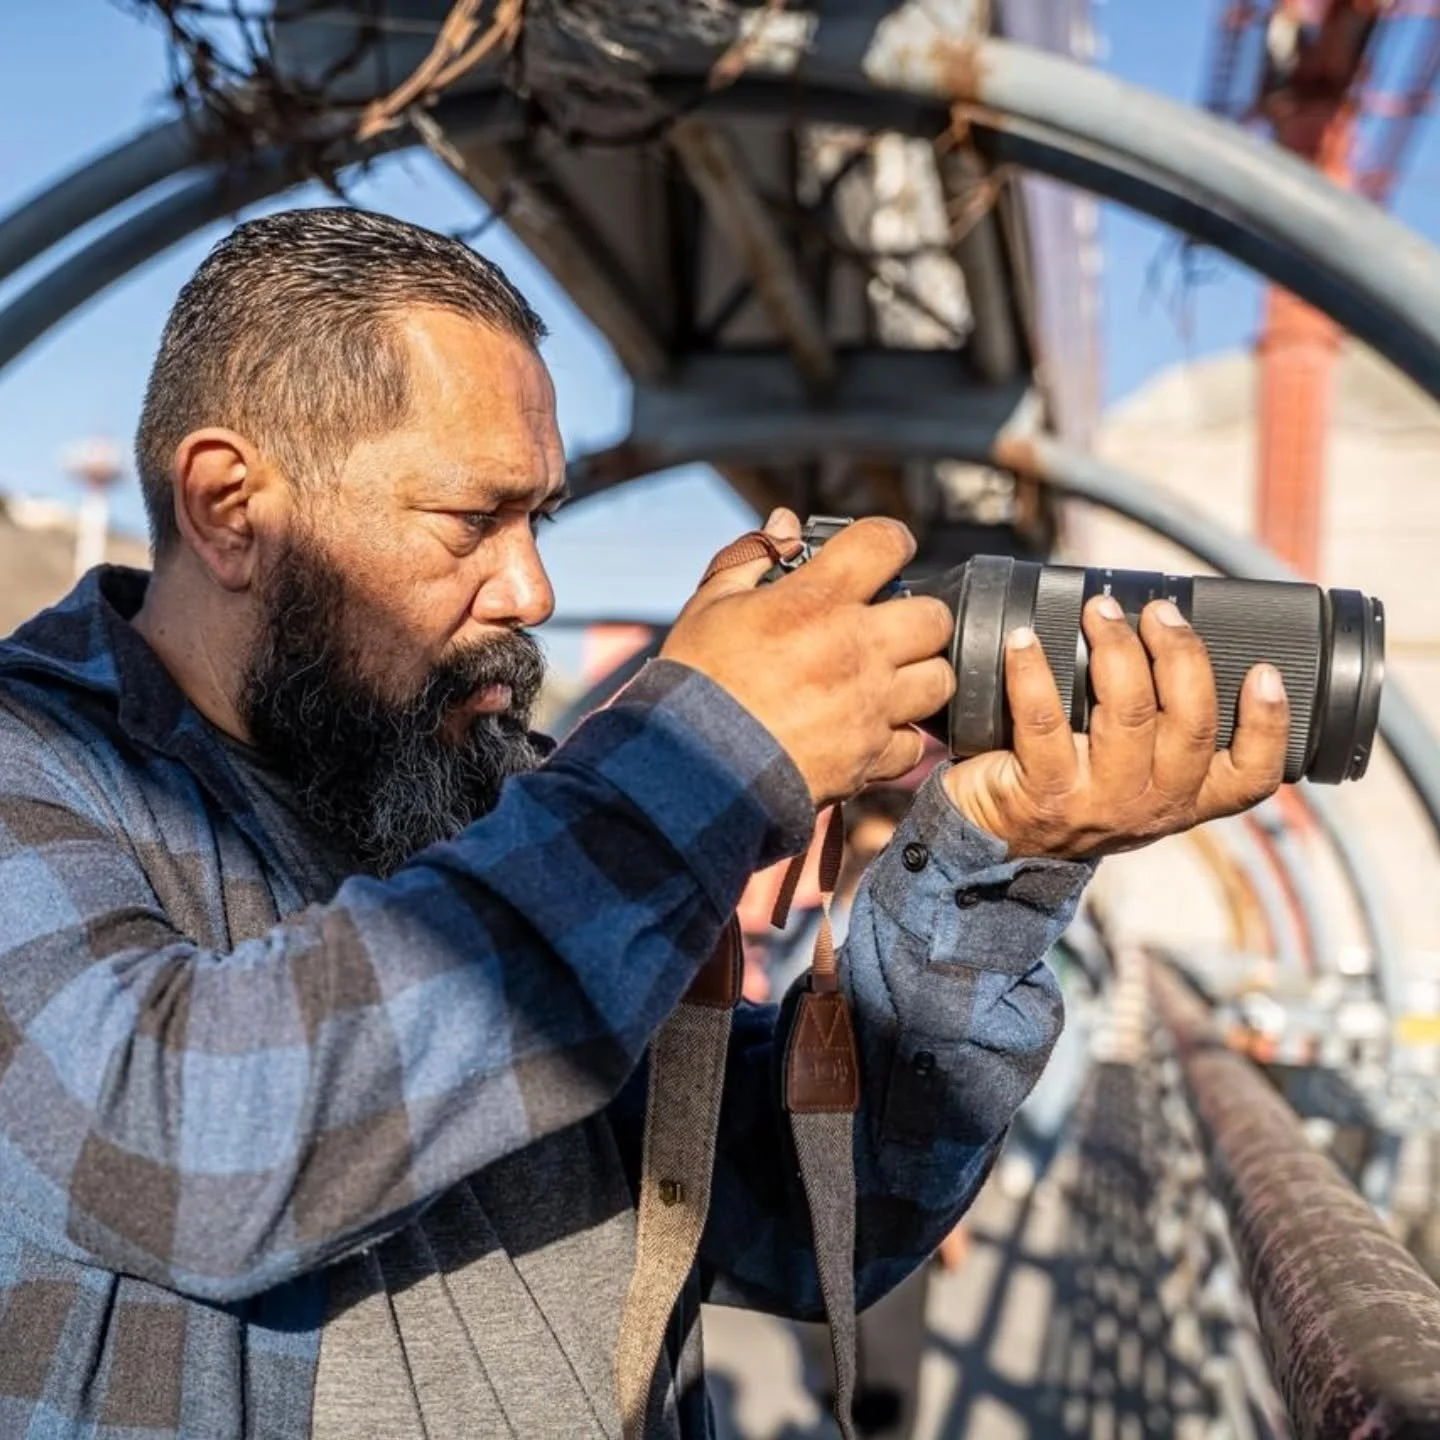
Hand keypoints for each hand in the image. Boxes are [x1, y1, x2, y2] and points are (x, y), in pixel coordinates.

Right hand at [662, 510, 955, 806]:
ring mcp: (869, 704)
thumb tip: (786, 524)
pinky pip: (913, 744)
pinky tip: (871, 729)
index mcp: (816, 600)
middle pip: (934, 616)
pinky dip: (898, 737)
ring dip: (918, 676)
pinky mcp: (868, 757)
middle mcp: (856, 647)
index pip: (885, 542)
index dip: (889, 540)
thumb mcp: (711, 605)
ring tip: (888, 679)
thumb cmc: (696, 681)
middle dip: (916, 616)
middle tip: (888, 626)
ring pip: (938, 680)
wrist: (693, 768)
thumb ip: (753, 558)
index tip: (882, 552)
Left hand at [944, 595, 1289, 859]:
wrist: (989, 840)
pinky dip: (1033, 672)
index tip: (1265, 672)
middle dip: (1181, 653)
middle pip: (1191, 725)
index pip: (1250, 778)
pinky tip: (1024, 640)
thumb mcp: (1128, 771)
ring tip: (1099, 611)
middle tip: (1159, 611)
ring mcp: (1098, 804)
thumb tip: (1166, 629)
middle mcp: (1150, 806)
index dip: (1268, 727)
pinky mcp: (1043, 796)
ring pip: (1128, 715)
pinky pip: (1044, 721)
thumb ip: (1157, 726)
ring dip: (1116, 650)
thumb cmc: (1064, 786)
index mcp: (1182, 799)